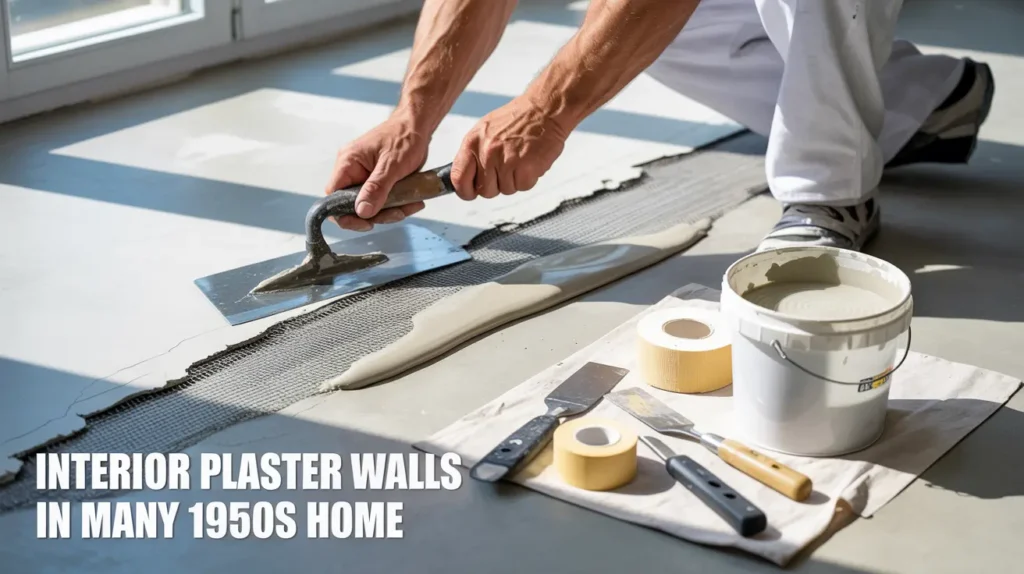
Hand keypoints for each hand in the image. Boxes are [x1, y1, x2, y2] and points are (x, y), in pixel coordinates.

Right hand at [325, 116, 430, 231]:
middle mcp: (351, 170)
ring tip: (410, 205)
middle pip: (352, 205)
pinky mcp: (375, 180)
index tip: (366, 223)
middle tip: (398, 213)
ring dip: (389, 211)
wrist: (417, 125)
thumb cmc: (404, 137)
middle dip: (376, 214)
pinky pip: (380, 199)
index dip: (345, 215)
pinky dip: (395, 204)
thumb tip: (362, 212)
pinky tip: (412, 201)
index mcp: (348, 163)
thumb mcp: (392, 166)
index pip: (333, 197)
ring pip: (369, 205)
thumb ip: (376, 189)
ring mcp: (363, 175)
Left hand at [450, 97, 567, 199]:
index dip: (465, 190)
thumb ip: (475, 153)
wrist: (544, 109)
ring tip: (521, 159)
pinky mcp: (524, 168)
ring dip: (515, 180)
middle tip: (508, 167)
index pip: (458, 177)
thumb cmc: (518, 118)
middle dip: (497, 184)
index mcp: (472, 142)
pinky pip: (523, 187)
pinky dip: (529, 178)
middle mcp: (486, 153)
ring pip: (506, 190)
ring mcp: (505, 161)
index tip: (471, 193)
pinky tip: (531, 161)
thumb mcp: (486, 130)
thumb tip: (468, 177)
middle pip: (486, 190)